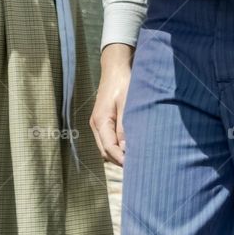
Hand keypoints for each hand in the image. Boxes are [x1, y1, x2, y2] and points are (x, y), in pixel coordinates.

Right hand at [90, 43, 133, 165]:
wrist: (116, 67)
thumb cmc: (123, 83)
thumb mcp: (126, 103)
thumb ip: (125, 125)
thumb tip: (125, 147)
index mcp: (100, 121)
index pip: (108, 147)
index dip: (120, 158)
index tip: (134, 166)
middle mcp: (96, 124)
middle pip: (105, 150)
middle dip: (119, 160)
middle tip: (137, 167)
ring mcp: (99, 122)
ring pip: (106, 146)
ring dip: (118, 154)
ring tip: (135, 160)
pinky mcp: (104, 119)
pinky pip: (109, 138)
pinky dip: (117, 146)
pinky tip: (130, 147)